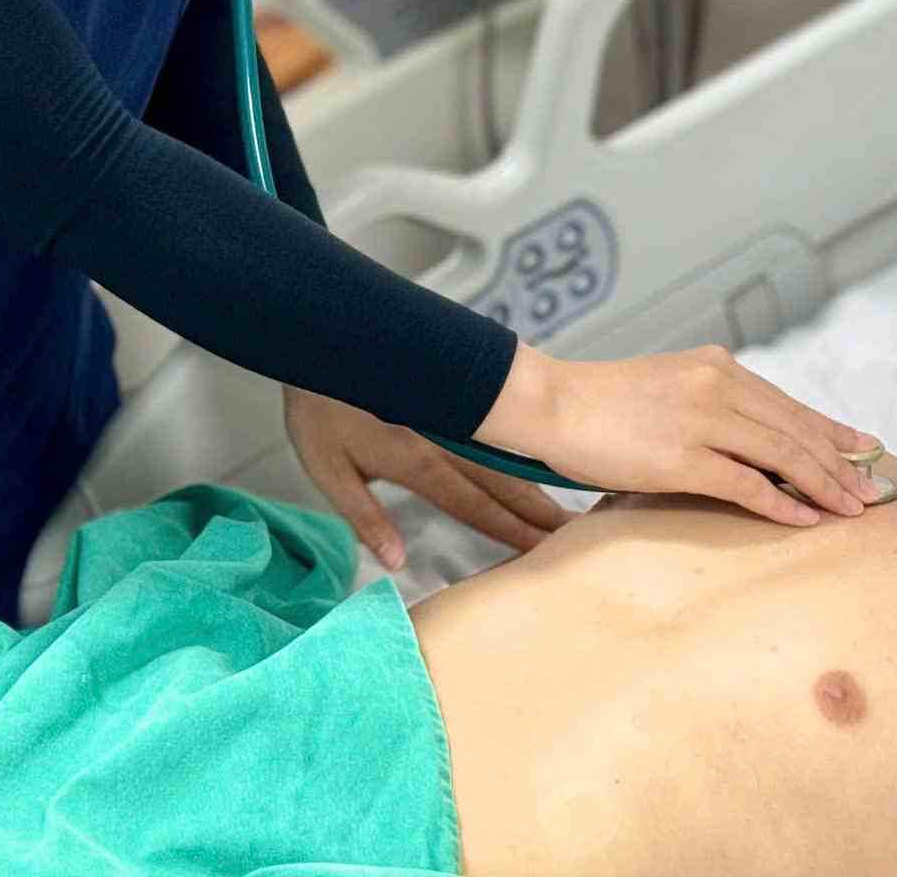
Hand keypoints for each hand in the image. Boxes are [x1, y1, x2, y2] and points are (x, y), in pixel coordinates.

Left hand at [284, 386, 569, 572]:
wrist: (320, 333)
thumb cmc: (317, 407)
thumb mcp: (328, 470)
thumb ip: (366, 518)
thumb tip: (399, 562)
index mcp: (417, 460)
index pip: (473, 504)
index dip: (509, 529)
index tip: (543, 549)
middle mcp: (445, 434)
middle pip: (503, 479)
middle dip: (540, 507)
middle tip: (579, 530)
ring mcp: (452, 408)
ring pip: (506, 448)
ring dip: (538, 474)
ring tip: (572, 493)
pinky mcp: (452, 384)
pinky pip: (496, 415)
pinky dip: (523, 435)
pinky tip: (542, 441)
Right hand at [476, 343, 881, 526]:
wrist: (550, 403)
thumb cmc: (603, 402)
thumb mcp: (669, 386)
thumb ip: (710, 400)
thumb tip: (749, 435)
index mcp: (717, 366)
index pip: (789, 404)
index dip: (832, 431)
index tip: (865, 450)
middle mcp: (718, 385)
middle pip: (797, 429)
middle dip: (841, 462)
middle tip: (873, 490)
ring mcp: (702, 420)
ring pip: (783, 455)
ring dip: (824, 485)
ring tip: (852, 510)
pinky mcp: (682, 458)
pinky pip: (748, 484)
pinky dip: (782, 504)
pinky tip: (806, 519)